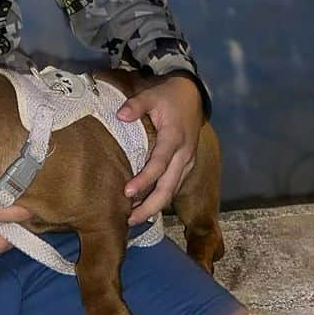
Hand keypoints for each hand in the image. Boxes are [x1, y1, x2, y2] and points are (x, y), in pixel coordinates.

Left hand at [116, 75, 203, 226]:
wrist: (193, 94)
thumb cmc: (170, 96)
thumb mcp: (152, 95)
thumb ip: (136, 105)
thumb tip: (120, 116)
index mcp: (174, 138)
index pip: (159, 165)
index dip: (144, 181)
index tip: (127, 192)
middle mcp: (184, 155)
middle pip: (168, 188)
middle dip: (150, 207)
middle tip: (129, 220)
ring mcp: (188, 161)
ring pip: (172, 190)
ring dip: (155, 206)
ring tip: (134, 218)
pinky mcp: (187, 164)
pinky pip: (174, 185)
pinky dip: (161, 197)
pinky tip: (147, 205)